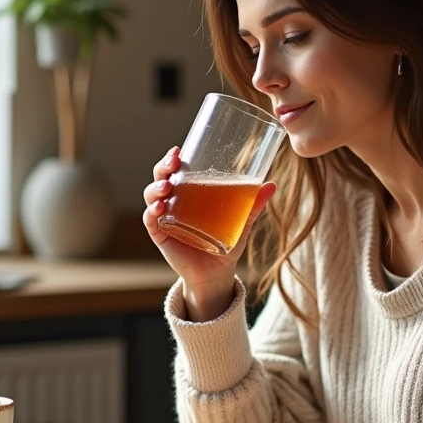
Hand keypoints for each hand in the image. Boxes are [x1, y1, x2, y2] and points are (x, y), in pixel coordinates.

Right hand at [142, 146, 275, 320]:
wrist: (217, 273)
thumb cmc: (226, 242)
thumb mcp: (242, 221)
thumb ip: (254, 204)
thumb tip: (271, 184)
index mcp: (188, 193)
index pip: (176, 170)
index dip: (172, 158)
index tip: (178, 149)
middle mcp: (173, 202)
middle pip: (160, 178)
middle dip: (163, 167)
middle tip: (173, 162)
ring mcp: (165, 218)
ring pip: (151, 196)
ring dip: (155, 188)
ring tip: (167, 187)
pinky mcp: (161, 236)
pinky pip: (151, 221)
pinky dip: (151, 212)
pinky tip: (159, 208)